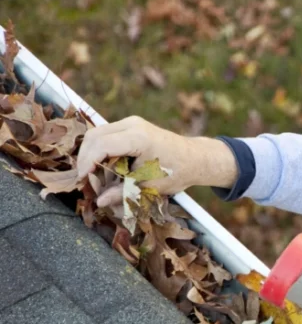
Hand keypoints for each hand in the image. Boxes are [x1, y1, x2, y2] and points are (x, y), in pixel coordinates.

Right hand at [76, 116, 238, 205]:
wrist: (196, 159)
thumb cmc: (176, 173)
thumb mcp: (149, 186)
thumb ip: (122, 192)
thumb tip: (99, 202)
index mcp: (139, 138)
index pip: (102, 145)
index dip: (87, 162)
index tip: (83, 179)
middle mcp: (133, 125)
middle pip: (95, 136)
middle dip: (85, 157)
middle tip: (84, 179)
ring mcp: (131, 122)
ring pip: (98, 133)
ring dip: (91, 152)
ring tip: (91, 174)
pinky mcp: (131, 125)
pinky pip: (107, 134)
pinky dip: (100, 148)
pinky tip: (101, 165)